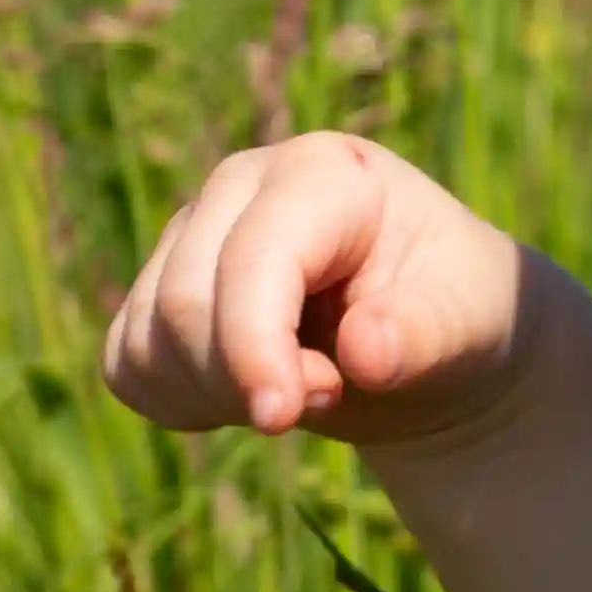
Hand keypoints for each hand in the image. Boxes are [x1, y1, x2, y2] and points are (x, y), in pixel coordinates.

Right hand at [104, 134, 528, 448]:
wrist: (430, 335)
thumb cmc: (455, 312)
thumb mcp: (466, 323)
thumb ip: (422, 334)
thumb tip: (365, 349)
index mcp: (323, 173)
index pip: (253, 258)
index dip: (254, 345)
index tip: (281, 417)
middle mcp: (240, 184)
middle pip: (185, 303)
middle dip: (246, 380)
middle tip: (329, 393)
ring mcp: (191, 232)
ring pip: (147, 338)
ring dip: (217, 397)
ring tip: (303, 386)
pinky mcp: (159, 286)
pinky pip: (125, 364)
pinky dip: (176, 402)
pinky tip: (246, 396)